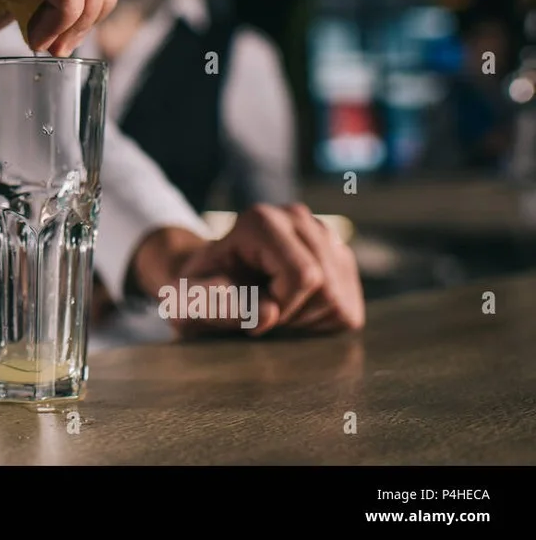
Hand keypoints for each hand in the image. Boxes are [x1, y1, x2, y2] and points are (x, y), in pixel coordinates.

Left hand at [132, 205, 365, 337]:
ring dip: (307, 321)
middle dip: (294, 316)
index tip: (249, 315)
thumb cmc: (198, 292)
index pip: (304, 276)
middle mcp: (297, 217)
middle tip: (262, 315)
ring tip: (276, 309)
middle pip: (326, 288)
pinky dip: (321, 322)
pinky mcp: (340, 256)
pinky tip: (294, 309)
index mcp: (260, 220)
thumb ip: (217, 305)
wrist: (211, 282)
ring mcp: (324, 234)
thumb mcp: (191, 301)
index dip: (281, 308)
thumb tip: (270, 313)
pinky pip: (348, 309)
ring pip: (340, 300)